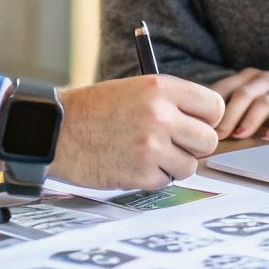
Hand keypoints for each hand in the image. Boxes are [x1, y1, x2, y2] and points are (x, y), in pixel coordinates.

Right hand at [49, 75, 223, 189]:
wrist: (54, 131)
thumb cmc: (94, 109)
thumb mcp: (135, 89)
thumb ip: (171, 103)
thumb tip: (207, 127)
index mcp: (161, 87)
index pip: (214, 107)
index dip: (207, 119)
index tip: (197, 124)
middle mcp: (160, 116)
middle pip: (208, 141)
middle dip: (194, 146)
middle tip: (174, 144)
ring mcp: (151, 147)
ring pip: (190, 166)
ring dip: (173, 164)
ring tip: (147, 153)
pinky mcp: (140, 173)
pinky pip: (166, 181)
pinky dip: (152, 177)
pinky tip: (131, 163)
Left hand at [212, 62, 268, 140]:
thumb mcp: (259, 91)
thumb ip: (237, 102)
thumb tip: (206, 123)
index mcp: (251, 77)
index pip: (224, 88)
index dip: (209, 106)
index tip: (197, 126)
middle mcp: (266, 80)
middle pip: (241, 94)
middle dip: (226, 116)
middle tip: (214, 136)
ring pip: (263, 101)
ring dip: (249, 119)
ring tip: (238, 136)